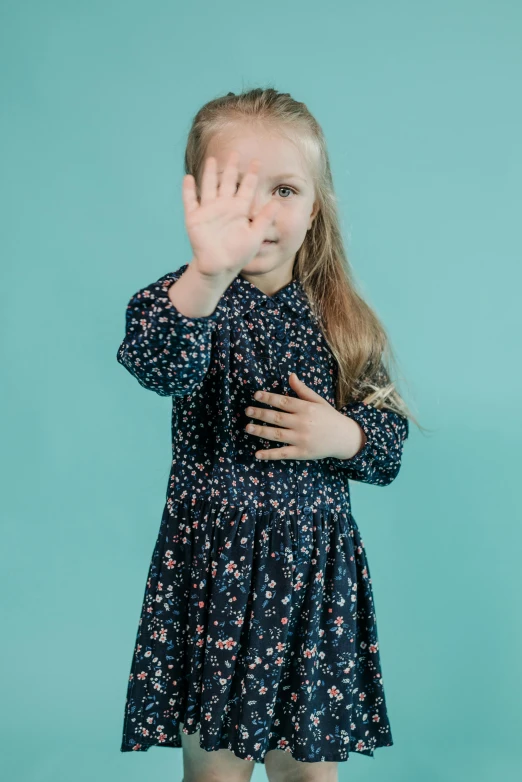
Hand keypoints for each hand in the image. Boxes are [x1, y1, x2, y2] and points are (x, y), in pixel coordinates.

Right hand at [182, 150, 280, 278]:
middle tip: (235, 152)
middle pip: (228, 182)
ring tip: (212, 159)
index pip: (247, 187)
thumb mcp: (256, 236)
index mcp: (239, 209)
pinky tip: (188, 178)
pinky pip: (190, 201)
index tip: (257, 161)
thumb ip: (265, 219)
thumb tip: (277, 203)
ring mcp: (209, 211)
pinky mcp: (195, 218)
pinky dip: (188, 190)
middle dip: (231, 167)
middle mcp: (224, 206)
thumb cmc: (239, 254)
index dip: (252, 175)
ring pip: (209, 186)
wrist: (220, 267)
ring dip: (209, 173)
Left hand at [244, 373, 366, 460]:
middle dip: (260, 414)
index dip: (268, 398)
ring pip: (277, 435)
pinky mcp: (302, 453)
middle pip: (277, 418)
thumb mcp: (318, 401)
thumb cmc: (329, 417)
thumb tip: (290, 375)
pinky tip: (257, 454)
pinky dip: (270, 454)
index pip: (283, 402)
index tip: (256, 395)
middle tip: (247, 411)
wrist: (344, 437)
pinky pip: (283, 454)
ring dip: (261, 431)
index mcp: (306, 409)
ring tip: (248, 428)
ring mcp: (302, 439)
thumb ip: (302, 390)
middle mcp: (303, 423)